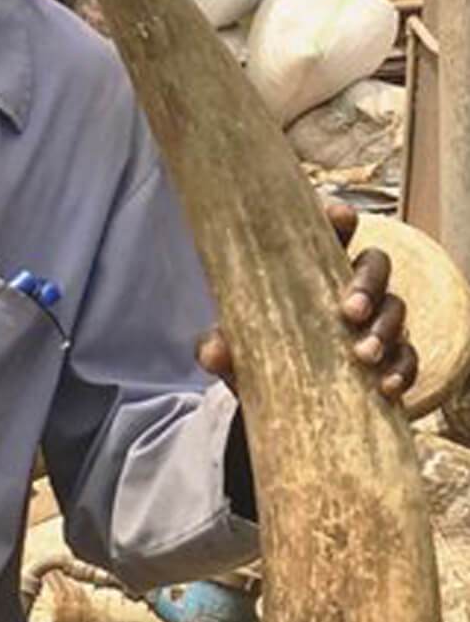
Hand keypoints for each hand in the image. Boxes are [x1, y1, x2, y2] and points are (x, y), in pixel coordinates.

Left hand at [196, 200, 417, 403]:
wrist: (282, 404)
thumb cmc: (260, 357)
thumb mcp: (236, 350)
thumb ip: (222, 346)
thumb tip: (213, 353)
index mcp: (312, 270)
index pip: (331, 232)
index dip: (339, 218)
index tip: (339, 217)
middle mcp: (349, 287)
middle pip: (375, 264)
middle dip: (367, 283)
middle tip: (349, 311)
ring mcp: (374, 321)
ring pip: (396, 307)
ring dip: (385, 328)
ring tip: (363, 356)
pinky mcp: (390, 358)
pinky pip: (408, 357)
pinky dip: (402, 369)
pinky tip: (387, 386)